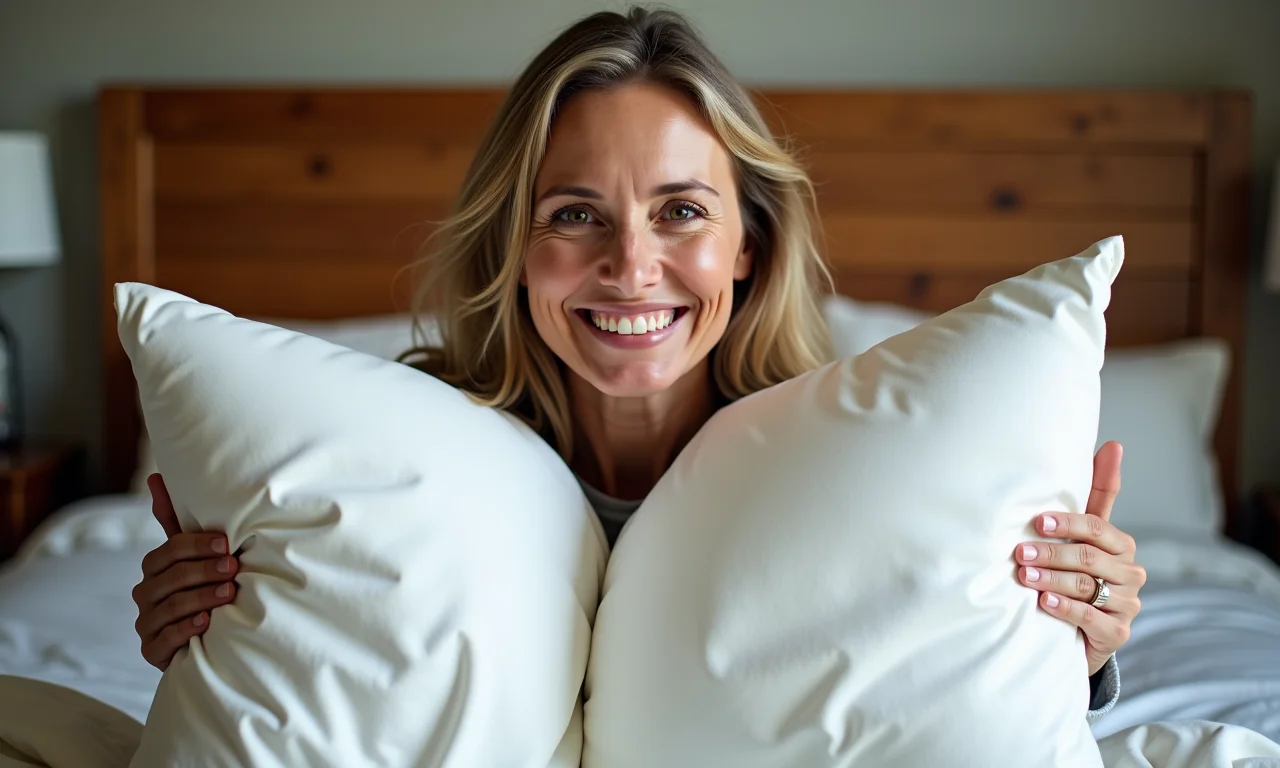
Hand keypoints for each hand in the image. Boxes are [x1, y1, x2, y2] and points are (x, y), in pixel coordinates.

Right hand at [132, 474, 238, 670]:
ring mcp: (147, 623)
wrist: (207, 637)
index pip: (169, 551)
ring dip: (202, 598)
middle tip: (234, 568)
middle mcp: (145, 593)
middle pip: (170, 578)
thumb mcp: (194, 554)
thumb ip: (175, 520)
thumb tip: (154, 476)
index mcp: (154, 567)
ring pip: (171, 607)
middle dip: (204, 571)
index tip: (226, 544)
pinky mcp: (152, 651)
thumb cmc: (203, 584)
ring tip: (229, 593)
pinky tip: (207, 623)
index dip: (197, 546)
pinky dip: (187, 630)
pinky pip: (165, 640)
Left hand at [1015, 441, 1144, 675]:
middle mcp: (1130, 573)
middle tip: (1020, 552)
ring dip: (1052, 579)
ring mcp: (1127, 604)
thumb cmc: (1079, 571)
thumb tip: (1113, 444)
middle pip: (1089, 557)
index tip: (1038, 521)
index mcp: (1122, 545)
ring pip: (1087, 587)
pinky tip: (1044, 602)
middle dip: (1051, 553)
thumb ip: (1098, 493)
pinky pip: (1091, 618)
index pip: (1098, 527)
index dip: (1068, 523)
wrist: (1080, 629)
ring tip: (1024, 576)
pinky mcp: (1118, 632)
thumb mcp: (1086, 534)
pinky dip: (1065, 608)